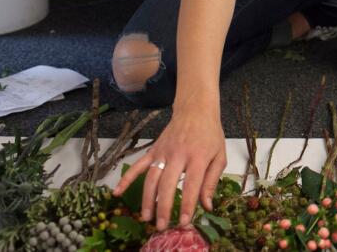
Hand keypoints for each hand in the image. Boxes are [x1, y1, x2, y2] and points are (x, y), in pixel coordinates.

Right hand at [113, 103, 225, 229]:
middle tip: (161, 226)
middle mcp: (178, 154)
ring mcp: (163, 152)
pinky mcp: (153, 150)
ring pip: (151, 178)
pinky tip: (117, 192)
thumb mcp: (219, 156)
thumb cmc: (210, 135)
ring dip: (147, 199)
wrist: (195, 110)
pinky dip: (126, 178)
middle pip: (168, 183)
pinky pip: (138, 165)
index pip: (191, 184)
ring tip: (146, 218)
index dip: (187, 204)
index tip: (183, 221)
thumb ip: (212, 181)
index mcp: (198, 156)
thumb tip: (206, 206)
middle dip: (163, 206)